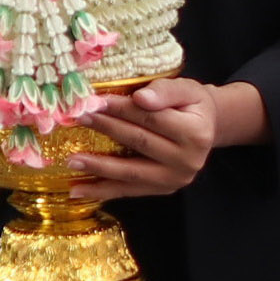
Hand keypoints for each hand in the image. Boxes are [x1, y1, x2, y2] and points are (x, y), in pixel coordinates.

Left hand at [69, 77, 224, 200]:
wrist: (207, 129)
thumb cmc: (193, 105)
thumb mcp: (187, 89)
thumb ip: (165, 91)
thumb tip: (140, 98)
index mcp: (195, 133)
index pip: (150, 118)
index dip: (121, 109)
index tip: (94, 101)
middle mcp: (188, 161)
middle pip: (138, 143)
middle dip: (105, 130)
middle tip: (77, 120)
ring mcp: (175, 180)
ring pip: (130, 173)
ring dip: (98, 168)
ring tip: (71, 161)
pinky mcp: (163, 190)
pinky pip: (129, 190)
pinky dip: (103, 191)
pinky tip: (79, 190)